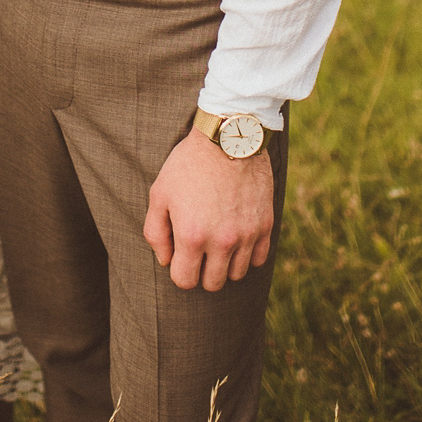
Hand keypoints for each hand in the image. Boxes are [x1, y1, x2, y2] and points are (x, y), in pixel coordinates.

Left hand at [143, 128, 273, 291]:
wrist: (228, 138)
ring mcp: (247, 235)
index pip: (185, 281)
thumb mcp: (159, 193)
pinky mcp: (266, 225)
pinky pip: (259, 259)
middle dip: (201, 271)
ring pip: (237, 274)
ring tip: (216, 241)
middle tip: (197, 250)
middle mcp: (222, 242)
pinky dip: (248, 254)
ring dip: (225, 264)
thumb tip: (166, 261)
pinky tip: (236, 237)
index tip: (179, 255)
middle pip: (212, 284)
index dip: (179, 270)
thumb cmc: (188, 164)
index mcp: (192, 236)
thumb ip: (155, 232)